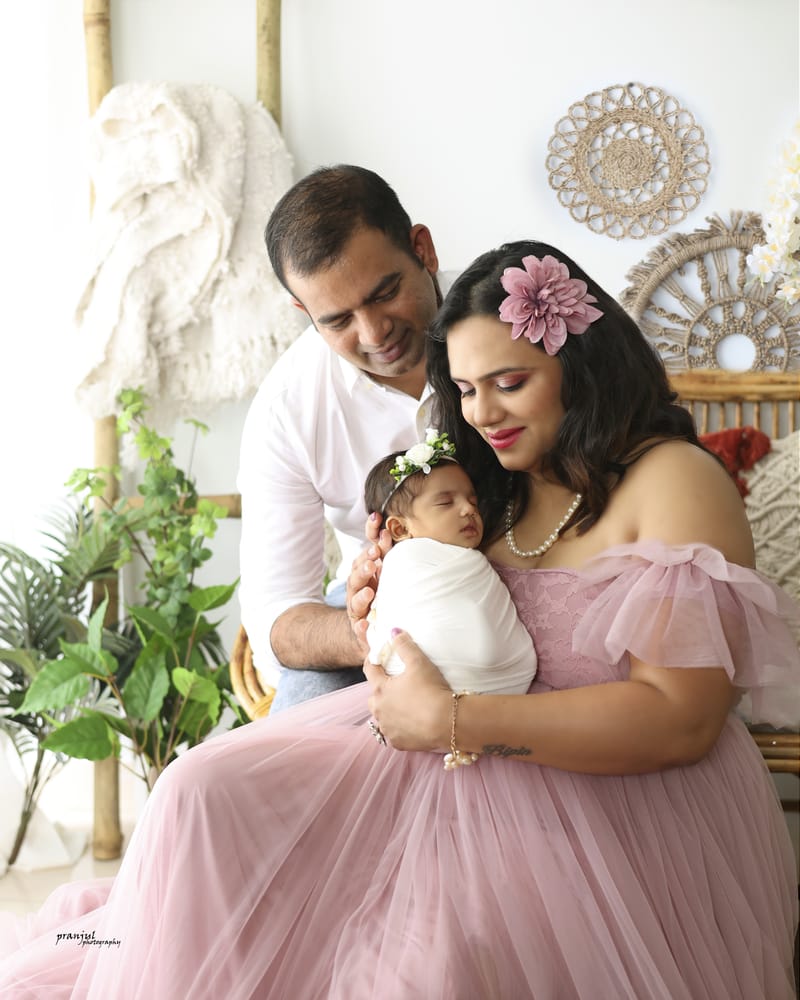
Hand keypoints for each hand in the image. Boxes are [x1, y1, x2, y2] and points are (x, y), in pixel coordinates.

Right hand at [346, 512, 393, 643]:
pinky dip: (361, 627)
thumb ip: (385, 555)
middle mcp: (358, 590)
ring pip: (355, 601)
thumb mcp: (384, 573)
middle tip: (372, 559)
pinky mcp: (361, 630)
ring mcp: (358, 609)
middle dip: (363, 568)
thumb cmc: (380, 595)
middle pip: (356, 577)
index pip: (363, 557)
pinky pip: (360, 630)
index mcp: (365, 574)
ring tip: (370, 591)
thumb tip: (387, 532)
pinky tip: (365, 624)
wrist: (369, 627)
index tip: (380, 532)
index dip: (369, 543)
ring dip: (362, 595)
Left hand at [364, 630, 451, 751]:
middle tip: (396, 684)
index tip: (378, 657)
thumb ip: (404, 645)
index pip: (369, 670)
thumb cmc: (431, 690)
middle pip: (374, 696)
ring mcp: (387, 729)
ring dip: (389, 710)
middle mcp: (379, 710)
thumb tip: (393, 631)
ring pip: (382, 717)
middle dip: (381, 689)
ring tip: (405, 704)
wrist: (447, 723)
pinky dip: (399, 727)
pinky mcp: (398, 743)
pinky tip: (411, 722)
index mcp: (380, 689)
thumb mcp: (419, 662)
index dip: (373, 660)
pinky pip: (393, 733)